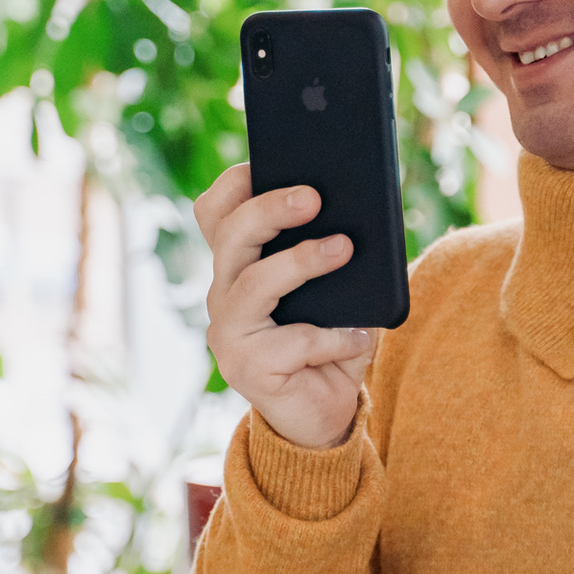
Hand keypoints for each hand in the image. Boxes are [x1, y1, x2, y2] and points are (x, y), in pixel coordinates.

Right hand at [194, 163, 380, 449]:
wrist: (323, 413)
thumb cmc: (328, 340)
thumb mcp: (333, 289)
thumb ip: (330, 252)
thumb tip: (356, 216)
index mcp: (237, 265)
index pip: (215, 212)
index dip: (234, 184)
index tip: (265, 161)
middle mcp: (223, 293)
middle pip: (230, 236)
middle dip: (270, 209)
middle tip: (314, 196)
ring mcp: (229, 332)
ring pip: (254, 283)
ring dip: (300, 261)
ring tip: (343, 249)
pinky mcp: (247, 368)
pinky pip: (292, 341)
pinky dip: (332, 336)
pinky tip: (358, 337)